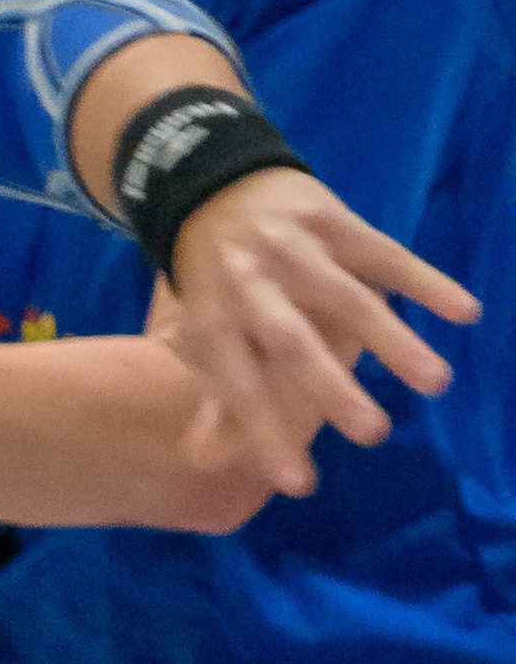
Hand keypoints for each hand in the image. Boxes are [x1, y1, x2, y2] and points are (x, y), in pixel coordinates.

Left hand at [162, 163, 473, 494]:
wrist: (213, 179)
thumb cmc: (213, 278)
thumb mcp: (199, 329)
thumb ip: (214, 392)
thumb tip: (206, 459)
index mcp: (213, 319)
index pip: (238, 386)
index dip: (266, 434)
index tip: (301, 484)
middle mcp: (250, 284)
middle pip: (290, 341)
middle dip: (330, 387)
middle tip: (373, 435)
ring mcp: (294, 248)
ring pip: (347, 298)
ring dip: (392, 341)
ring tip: (436, 384)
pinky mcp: (333, 219)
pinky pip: (385, 254)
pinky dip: (425, 282)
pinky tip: (464, 313)